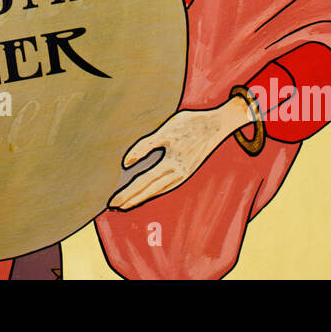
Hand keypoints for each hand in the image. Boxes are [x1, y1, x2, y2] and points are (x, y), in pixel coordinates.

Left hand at [108, 106, 240, 210]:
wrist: (217, 125)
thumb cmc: (190, 124)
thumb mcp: (165, 131)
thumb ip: (145, 147)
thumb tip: (126, 163)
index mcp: (172, 163)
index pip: (143, 182)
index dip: (127, 193)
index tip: (113, 202)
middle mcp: (178, 174)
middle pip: (149, 190)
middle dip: (131, 199)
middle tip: (114, 207)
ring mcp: (183, 175)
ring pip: (157, 191)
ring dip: (141, 197)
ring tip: (127, 203)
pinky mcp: (186, 172)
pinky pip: (166, 186)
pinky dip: (153, 192)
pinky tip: (147, 193)